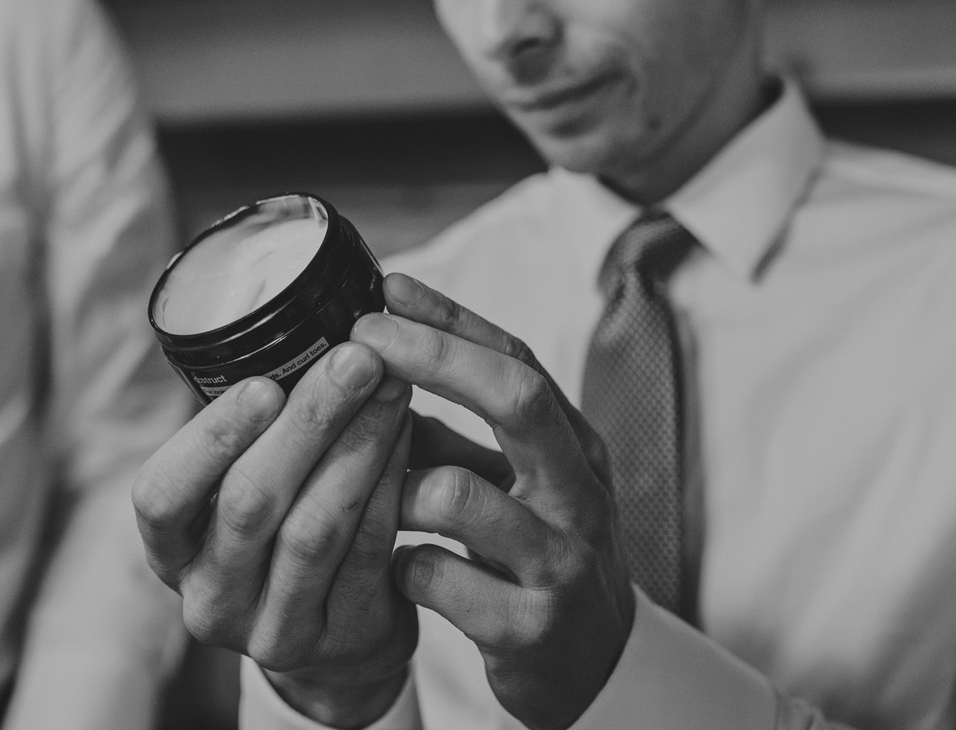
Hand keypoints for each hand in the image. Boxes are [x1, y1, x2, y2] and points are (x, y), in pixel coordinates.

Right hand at [131, 343, 416, 727]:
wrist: (343, 642)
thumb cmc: (289, 532)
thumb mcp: (249, 492)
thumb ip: (259, 434)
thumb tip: (313, 327)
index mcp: (171, 548)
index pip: (159, 496)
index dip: (210, 440)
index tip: (262, 383)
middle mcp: (209, 596)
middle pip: (248, 504)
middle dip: (307, 422)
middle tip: (357, 358)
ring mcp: (273, 631)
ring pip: (314, 529)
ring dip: (359, 446)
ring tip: (393, 384)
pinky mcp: (342, 642)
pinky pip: (370, 553)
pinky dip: (393, 486)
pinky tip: (412, 435)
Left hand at [352, 273, 635, 729]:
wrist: (592, 666)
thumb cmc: (539, 554)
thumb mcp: (516, 485)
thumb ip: (455, 434)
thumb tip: (376, 365)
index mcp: (575, 446)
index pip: (516, 360)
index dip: (451, 319)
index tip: (387, 288)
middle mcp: (579, 492)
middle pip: (514, 397)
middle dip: (432, 356)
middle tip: (363, 339)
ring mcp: (560, 561)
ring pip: (456, 495)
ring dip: (397, 489)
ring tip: (379, 501)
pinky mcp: (529, 628)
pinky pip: (435, 576)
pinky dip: (402, 567)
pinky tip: (401, 571)